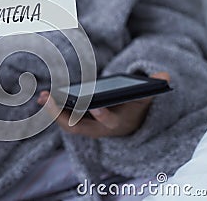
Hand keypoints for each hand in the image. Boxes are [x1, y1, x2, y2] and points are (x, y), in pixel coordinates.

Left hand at [38, 72, 169, 138]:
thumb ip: (153, 89)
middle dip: (62, 115)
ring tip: (42, 95)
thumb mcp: (145, 100)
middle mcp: (97, 129)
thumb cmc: (134, 109)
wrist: (127, 124)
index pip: (108, 122)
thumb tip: (164, 76)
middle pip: (77, 127)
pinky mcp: (78, 122)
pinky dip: (53, 108)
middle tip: (49, 99)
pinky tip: (44, 96)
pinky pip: (63, 117)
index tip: (96, 106)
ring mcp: (86, 127)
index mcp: (115, 123)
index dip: (103, 115)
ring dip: (53, 110)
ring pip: (66, 123)